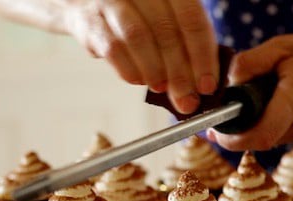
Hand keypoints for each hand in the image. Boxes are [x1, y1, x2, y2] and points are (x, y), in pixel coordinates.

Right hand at [64, 0, 218, 113]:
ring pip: (139, 38)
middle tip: (187, 99)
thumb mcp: (166, 16)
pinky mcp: (89, 18)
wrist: (86, 1)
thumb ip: (185, 42)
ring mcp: (112, 0)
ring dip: (155, 71)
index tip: (207, 85)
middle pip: (166, 31)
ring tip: (162, 87)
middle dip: (180, 72)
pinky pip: (113, 49)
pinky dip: (130, 70)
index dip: (202, 56)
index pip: (191, 19)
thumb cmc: (137, 12)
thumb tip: (202, 83)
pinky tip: (140, 80)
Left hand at [207, 32, 292, 150]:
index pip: (260, 135)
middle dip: (239, 130)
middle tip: (226, 113)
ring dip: (255, 124)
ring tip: (257, 96)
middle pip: (260, 139)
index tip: (216, 132)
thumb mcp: (286, 45)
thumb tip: (229, 84)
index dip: (232, 140)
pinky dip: (271, 120)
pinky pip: (283, 132)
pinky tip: (276, 100)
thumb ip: (253, 63)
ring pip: (270, 137)